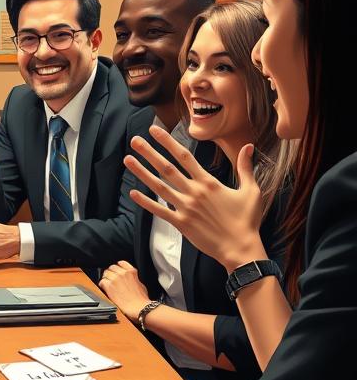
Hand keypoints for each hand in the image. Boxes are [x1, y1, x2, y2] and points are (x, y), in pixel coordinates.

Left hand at [99, 261, 151, 319]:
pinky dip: (102, 285)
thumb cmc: (142, 299)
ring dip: (106, 278)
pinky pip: (102, 281)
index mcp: (131, 271)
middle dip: (111, 273)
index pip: (121, 263)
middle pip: (111, 267)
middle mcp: (122, 273)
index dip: (118, 267)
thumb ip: (133, 278)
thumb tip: (130, 279)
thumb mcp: (141, 284)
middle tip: (111, 279)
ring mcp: (115, 279)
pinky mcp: (109, 286)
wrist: (139, 308)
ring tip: (108, 284)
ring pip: (105, 274)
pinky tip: (105, 288)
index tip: (117, 271)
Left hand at [124, 126, 267, 272]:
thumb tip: (249, 147)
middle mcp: (193, 193)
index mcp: (208, 182)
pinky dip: (145, 202)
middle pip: (167, 168)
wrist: (240, 248)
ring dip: (141, 173)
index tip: (154, 130)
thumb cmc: (246, 221)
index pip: (184, 156)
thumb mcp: (251, 191)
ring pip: (159, 187)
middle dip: (149, 153)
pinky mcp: (181, 223)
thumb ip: (245, 168)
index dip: (168, 142)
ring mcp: (185, 208)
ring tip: (127, 160)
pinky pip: (159, 211)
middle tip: (134, 140)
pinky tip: (133, 192)